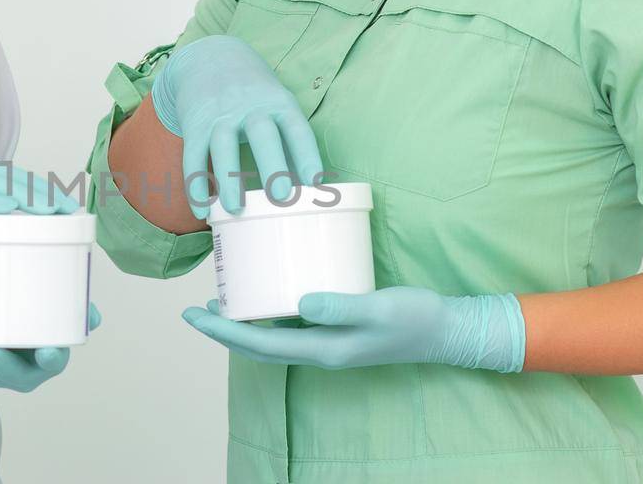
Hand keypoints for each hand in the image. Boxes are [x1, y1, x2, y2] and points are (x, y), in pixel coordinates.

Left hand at [0, 304, 102, 391]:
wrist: (16, 312)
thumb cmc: (42, 311)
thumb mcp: (65, 307)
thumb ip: (78, 307)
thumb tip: (92, 316)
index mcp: (50, 356)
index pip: (53, 361)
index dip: (50, 359)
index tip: (47, 352)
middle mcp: (23, 369)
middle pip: (12, 374)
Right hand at [150, 35, 323, 218]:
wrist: (211, 57)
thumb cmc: (254, 94)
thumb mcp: (277, 106)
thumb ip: (289, 144)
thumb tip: (307, 193)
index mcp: (278, 103)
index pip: (296, 129)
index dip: (307, 155)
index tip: (315, 181)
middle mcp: (250, 106)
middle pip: (262, 135)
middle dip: (272, 165)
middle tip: (281, 197)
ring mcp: (220, 115)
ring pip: (223, 146)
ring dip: (229, 179)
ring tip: (235, 209)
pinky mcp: (195, 124)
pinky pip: (193, 156)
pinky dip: (196, 184)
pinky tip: (202, 209)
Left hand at [181, 287, 525, 372]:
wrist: (447, 330)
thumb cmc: (416, 318)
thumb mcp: (380, 307)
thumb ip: (341, 306)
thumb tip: (299, 303)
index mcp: (323, 349)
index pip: (259, 344)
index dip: (223, 331)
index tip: (195, 315)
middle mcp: (320, 350)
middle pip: (258, 345)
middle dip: (224, 329)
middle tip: (195, 308)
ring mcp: (329, 341)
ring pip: (273, 337)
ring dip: (244, 323)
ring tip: (221, 301)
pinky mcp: (338, 328)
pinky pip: (292, 326)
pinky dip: (270, 314)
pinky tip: (267, 294)